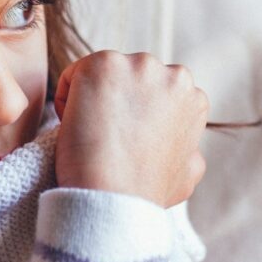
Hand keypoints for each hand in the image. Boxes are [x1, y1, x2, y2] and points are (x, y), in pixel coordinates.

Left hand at [53, 51, 208, 207]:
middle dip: (115, 103)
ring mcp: (138, 66)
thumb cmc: (144, 193)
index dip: (133, 120)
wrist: (114, 196)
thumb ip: (190, 151)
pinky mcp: (103, 64)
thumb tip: (189, 150)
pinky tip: (76, 128)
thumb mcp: (187, 174)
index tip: (123, 143)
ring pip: (103, 76)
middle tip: (105, 139)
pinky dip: (68, 101)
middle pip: (129, 79)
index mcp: (193, 98)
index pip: (154, 94)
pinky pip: (73, 77)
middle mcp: (173, 74)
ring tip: (93, 136)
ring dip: (92, 100)